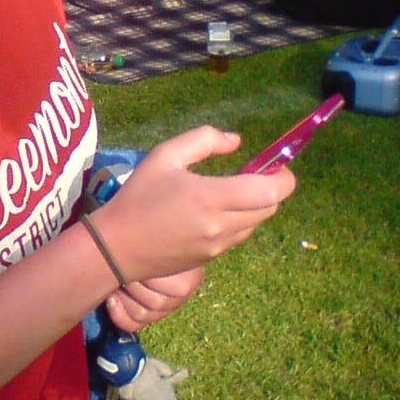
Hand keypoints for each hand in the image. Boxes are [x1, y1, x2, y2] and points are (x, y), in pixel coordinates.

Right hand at [91, 127, 293, 325]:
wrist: (116, 248)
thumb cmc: (138, 196)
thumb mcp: (165, 155)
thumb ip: (204, 140)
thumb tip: (236, 141)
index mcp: (210, 196)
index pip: (269, 192)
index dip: (284, 178)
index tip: (277, 166)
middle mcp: (220, 224)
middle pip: (269, 208)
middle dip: (270, 190)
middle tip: (254, 174)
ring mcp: (218, 246)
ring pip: (255, 223)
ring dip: (255, 206)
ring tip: (232, 192)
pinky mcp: (211, 259)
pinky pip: (238, 236)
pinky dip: (239, 220)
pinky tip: (216, 211)